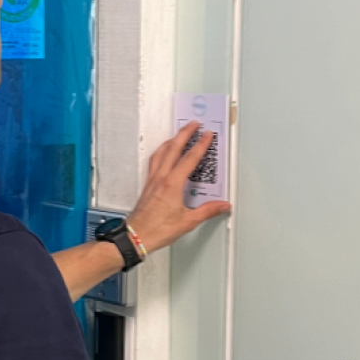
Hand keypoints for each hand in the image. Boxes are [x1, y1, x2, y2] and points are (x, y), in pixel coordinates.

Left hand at [126, 122, 231, 253]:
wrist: (136, 235)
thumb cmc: (158, 229)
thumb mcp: (188, 221)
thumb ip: (207, 211)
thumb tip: (223, 205)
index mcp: (173, 184)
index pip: (190, 158)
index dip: (200, 145)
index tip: (207, 135)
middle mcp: (161, 177)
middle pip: (174, 148)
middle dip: (185, 134)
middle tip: (194, 124)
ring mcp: (153, 179)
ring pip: (161, 152)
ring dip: (171, 140)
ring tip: (179, 134)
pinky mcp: (148, 184)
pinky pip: (154, 161)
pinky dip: (161, 152)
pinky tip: (163, 153)